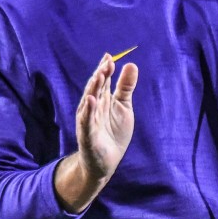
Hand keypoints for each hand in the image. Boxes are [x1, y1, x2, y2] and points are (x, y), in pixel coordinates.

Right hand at [55, 54, 138, 212]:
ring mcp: (88, 121)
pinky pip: (86, 121)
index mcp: (101, 100)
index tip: (110, 56)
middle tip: (107, 62)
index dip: (105, 68)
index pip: (102, 80)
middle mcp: (92, 107)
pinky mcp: (87, 135)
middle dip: (100, 75)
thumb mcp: (123, 107)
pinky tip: (91, 100)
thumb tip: (131, 64)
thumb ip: (125, 87)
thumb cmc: (113, 133)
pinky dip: (88, 111)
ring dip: (93, 88)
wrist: (105, 162)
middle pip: (95, 88)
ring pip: (89, 101)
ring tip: (99, 74)